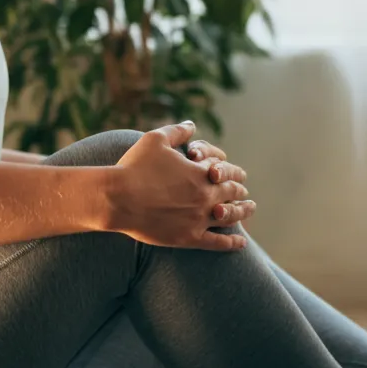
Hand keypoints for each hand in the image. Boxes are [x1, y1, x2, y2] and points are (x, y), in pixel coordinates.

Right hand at [106, 122, 256, 250]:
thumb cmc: (134, 167)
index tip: (240, 175)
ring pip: (230, 216)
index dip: (234, 172)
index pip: (226, 171)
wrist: (117, 198)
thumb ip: (177, 131)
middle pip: (231, 193)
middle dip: (240, 191)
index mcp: (201, 172)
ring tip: (250, 210)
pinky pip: (217, 242)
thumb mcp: (155, 140)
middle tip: (245, 193)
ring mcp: (199, 218)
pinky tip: (241, 242)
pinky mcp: (189, 237)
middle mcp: (205, 195)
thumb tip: (192, 124)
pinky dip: (232, 242)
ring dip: (243, 212)